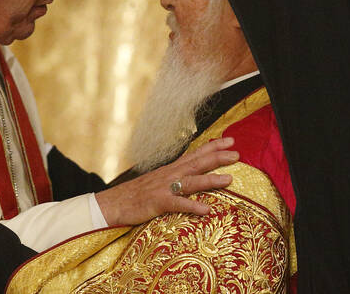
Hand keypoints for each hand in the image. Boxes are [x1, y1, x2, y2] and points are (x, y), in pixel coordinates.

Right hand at [95, 137, 237, 225]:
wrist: (112, 203)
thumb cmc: (135, 194)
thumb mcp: (157, 181)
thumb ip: (174, 177)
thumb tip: (189, 175)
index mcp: (170, 169)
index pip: (195, 154)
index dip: (212, 146)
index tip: (230, 140)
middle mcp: (169, 175)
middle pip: (197, 163)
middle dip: (217, 157)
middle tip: (237, 153)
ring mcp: (164, 188)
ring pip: (191, 181)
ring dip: (210, 179)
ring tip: (229, 179)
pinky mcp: (158, 202)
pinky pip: (178, 204)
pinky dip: (192, 206)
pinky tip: (206, 209)